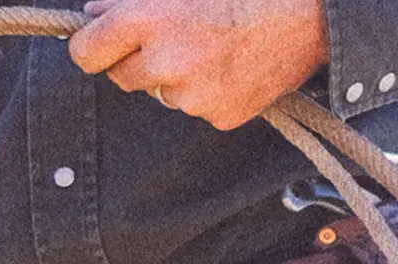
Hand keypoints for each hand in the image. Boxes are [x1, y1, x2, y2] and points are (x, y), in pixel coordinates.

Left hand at [69, 0, 328, 130]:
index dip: (89, 45)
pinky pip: (196, 106)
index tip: (94, 41)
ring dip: (173, 73)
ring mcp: (194, 96)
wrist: (309, 12)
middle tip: (166, 33)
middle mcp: (166, 63)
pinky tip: (230, 62)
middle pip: (122, 77)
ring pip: (162, 92)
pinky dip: (205, 89)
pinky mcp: (220, 116)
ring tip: (210, 43)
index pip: (87, 52)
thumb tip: (95, 13)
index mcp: (150, 19)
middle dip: (134, 57)